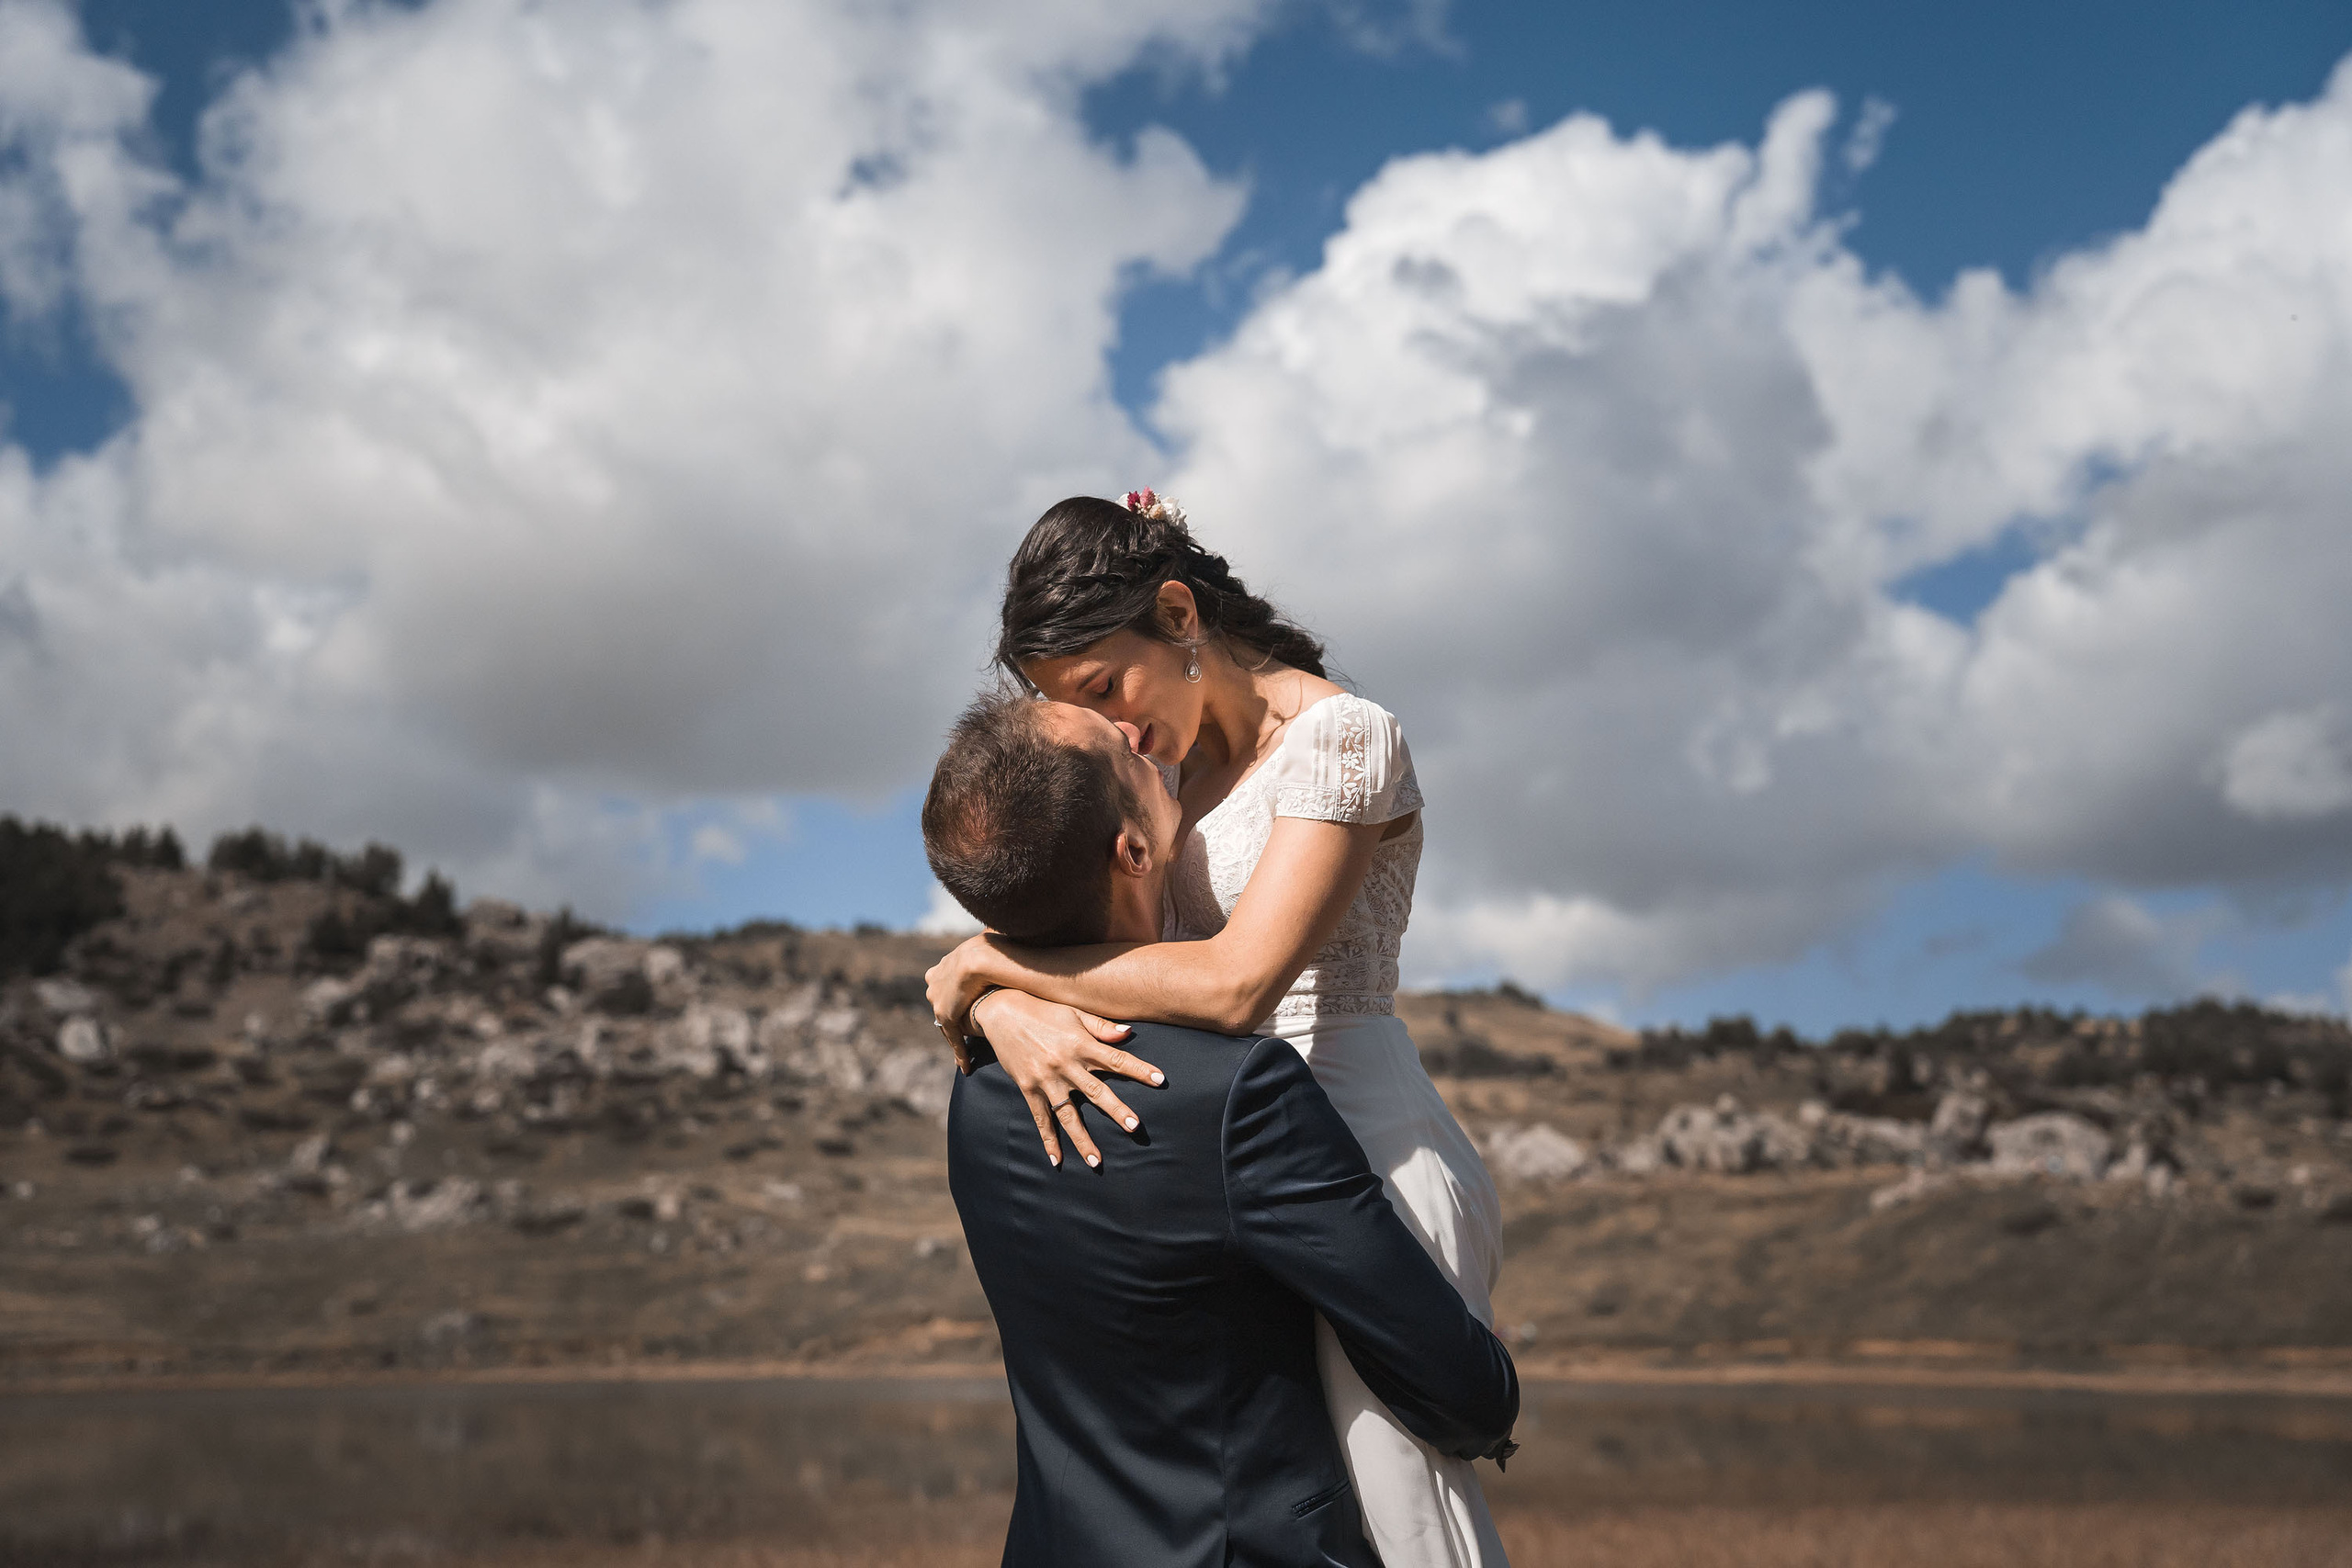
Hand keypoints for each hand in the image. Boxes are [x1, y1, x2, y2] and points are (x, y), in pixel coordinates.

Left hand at [924, 935, 999, 1053]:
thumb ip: (991, 939)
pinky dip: (958, 1053)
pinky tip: (965, 1066)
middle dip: (951, 1015)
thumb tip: (1000, 930)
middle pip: (943, 1003)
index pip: (948, 985)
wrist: (981, 957)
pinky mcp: (946, 1016)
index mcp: (943, 965)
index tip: (964, 1001)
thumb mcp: (989, 939)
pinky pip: (952, 1038)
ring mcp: (938, 1000)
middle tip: (963, 1027)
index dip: (957, 994)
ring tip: (965, 1054)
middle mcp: (935, 982)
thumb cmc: (992, 945)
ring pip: (946, 1023)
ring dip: (954, 1037)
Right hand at [968, 990, 1162, 1168]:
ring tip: (1096, 1160)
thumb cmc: (1044, 1010)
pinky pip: (1041, 1119)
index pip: (1116, 1059)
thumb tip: (1129, 1034)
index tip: (1160, 1080)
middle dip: (1116, 1110)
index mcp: (1080, 1044)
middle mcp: (1065, 1064)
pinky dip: (1048, 1141)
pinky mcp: (1029, 1089)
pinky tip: (1057, 1161)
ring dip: (1083, 1138)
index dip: (1139, 1069)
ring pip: (1068, 1114)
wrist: (1002, 1013)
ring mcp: (1046, 1080)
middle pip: (1096, 1091)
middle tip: (1135, 1126)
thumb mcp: (1074, 1013)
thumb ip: (1101, 1026)